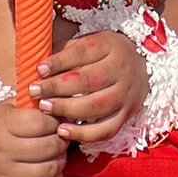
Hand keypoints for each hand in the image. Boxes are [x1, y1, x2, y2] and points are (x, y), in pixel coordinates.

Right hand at [0, 100, 66, 176]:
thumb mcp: (7, 108)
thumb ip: (31, 102)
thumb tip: (57, 100)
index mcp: (2, 125)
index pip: (42, 122)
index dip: (54, 121)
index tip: (54, 122)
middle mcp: (2, 152)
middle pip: (49, 146)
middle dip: (61, 140)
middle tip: (60, 138)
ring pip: (50, 170)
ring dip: (60, 161)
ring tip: (56, 154)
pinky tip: (51, 173)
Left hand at [31, 31, 147, 147]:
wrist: (143, 67)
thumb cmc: (105, 54)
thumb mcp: (89, 42)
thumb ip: (66, 51)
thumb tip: (39, 64)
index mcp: (110, 45)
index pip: (83, 52)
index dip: (59, 61)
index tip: (39, 69)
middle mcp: (121, 68)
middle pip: (88, 80)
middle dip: (57, 87)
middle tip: (35, 92)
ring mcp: (126, 94)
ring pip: (96, 106)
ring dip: (67, 109)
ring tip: (45, 108)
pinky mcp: (127, 114)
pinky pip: (105, 129)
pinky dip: (83, 134)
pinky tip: (62, 131)